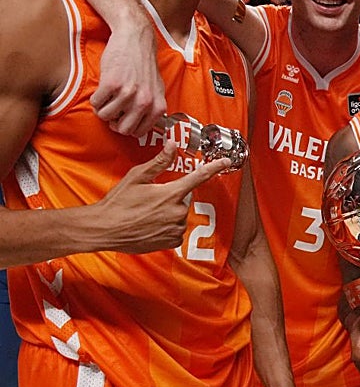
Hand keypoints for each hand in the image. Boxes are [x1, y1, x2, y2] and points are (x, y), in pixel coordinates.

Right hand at [92, 19, 166, 137]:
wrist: (135, 39)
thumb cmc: (144, 64)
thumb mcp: (157, 89)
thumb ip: (153, 107)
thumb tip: (144, 127)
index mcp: (158, 107)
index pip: (138, 132)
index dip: (127, 126)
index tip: (123, 117)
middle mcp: (145, 102)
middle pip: (122, 130)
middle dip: (113, 121)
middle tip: (112, 109)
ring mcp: (128, 93)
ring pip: (105, 116)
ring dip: (102, 108)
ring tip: (108, 96)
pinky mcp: (112, 84)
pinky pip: (96, 103)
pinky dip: (95, 98)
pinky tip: (103, 88)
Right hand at [93, 144, 229, 253]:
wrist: (105, 230)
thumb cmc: (118, 203)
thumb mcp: (137, 177)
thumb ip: (159, 162)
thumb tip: (172, 144)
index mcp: (171, 193)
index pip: (198, 177)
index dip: (214, 168)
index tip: (227, 161)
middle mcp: (177, 212)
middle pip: (184, 198)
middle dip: (171, 196)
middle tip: (150, 199)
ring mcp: (176, 228)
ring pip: (179, 215)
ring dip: (168, 212)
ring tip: (146, 214)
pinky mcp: (172, 242)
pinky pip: (176, 230)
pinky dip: (167, 227)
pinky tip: (150, 225)